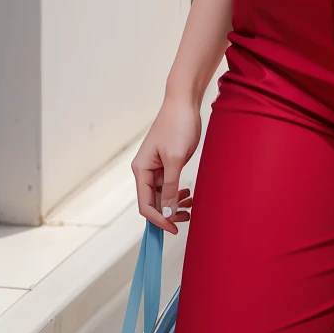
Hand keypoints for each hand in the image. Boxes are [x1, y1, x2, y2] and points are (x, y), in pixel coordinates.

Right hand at [132, 94, 201, 232]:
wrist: (184, 104)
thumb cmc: (177, 126)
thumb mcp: (174, 159)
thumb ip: (171, 187)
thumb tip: (168, 211)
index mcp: (141, 170)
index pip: (146, 204)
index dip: (159, 219)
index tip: (174, 228)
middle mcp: (145, 171)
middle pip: (154, 203)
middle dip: (169, 213)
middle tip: (188, 217)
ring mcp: (156, 168)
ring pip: (163, 196)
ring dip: (175, 204)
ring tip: (192, 206)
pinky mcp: (168, 164)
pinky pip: (170, 186)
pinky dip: (179, 193)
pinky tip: (190, 196)